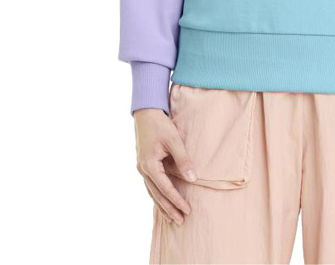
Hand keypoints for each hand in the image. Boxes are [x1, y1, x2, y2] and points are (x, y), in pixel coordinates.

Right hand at [133, 108, 196, 224]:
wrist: (145, 112)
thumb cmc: (160, 125)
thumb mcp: (174, 140)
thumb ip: (183, 160)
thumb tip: (193, 178)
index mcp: (149, 165)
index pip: (165, 188)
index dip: (177, 200)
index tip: (187, 210)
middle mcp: (143, 170)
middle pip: (157, 195)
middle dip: (169, 209)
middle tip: (181, 221)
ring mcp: (142, 168)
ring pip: (152, 192)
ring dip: (162, 205)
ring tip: (172, 218)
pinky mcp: (144, 164)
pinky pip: (151, 185)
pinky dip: (157, 195)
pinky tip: (162, 201)